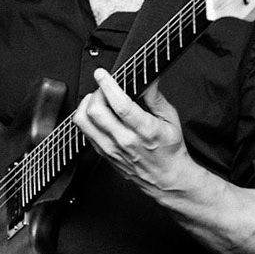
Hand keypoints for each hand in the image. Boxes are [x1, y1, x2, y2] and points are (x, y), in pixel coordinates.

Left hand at [73, 68, 194, 197]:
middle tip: (104, 89)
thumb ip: (155, 97)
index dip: (108, 86)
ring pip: (83, 122)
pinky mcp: (103, 154)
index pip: (120, 105)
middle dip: (96, 93)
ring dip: (87, 105)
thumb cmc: (169, 150)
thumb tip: (148, 79)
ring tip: (97, 100)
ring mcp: (111, 149)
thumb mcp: (170, 120)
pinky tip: (98, 115)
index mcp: (145, 130)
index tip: (102, 74)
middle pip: (95, 111)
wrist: (166, 179)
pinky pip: (85, 132)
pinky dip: (87, 118)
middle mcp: (125, 141)